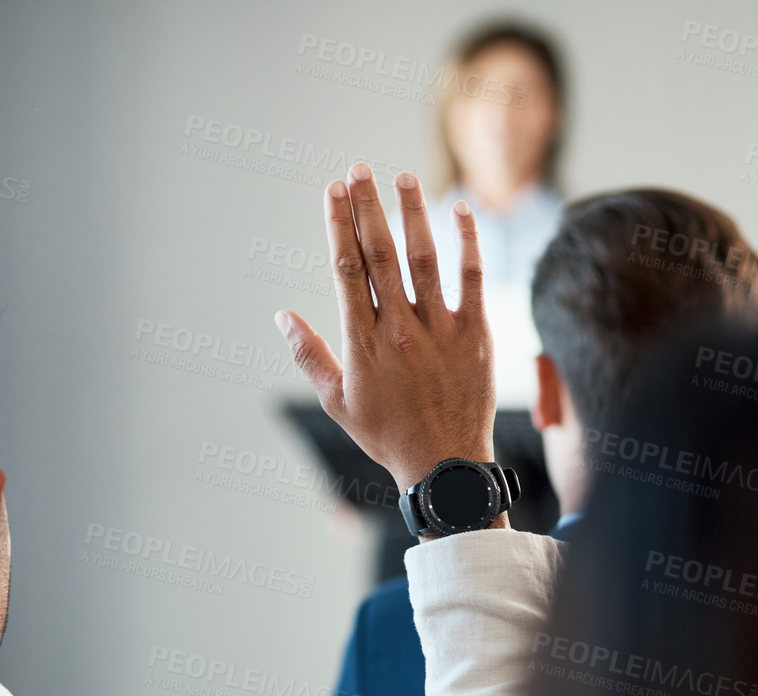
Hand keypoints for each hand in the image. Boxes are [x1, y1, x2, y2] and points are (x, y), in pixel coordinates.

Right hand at [275, 164, 495, 494]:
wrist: (444, 464)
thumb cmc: (386, 435)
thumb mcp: (337, 401)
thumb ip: (309, 356)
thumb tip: (281, 316)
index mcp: (363, 342)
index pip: (347, 269)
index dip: (339, 225)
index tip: (333, 190)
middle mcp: (399, 328)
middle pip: (380, 254)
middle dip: (368, 207)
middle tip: (360, 169)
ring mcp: (440, 329)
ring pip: (424, 258)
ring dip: (412, 213)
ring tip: (403, 177)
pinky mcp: (475, 333)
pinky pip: (471, 278)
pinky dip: (467, 242)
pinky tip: (460, 209)